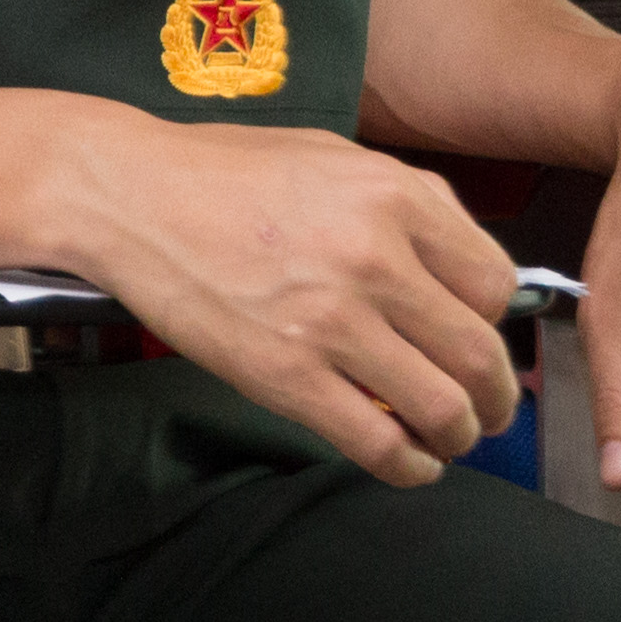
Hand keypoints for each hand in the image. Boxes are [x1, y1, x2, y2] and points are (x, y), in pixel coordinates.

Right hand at [32, 107, 523, 481]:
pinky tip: (408, 464)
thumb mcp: (330, 154)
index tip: (478, 340)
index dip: (494, 323)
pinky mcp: (283, 374)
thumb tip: (461, 260)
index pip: (494, 284)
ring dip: (459, 437)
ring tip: (448, 440)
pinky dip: (406, 467)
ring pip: (441, 407)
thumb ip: (406, 199)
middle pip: (480, 355)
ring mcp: (331, 321)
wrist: (123, 194)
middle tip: (489, 410)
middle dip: (497, 398)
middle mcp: (376, 260)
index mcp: (395, 198)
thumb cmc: (216, 170)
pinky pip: (375, 442)